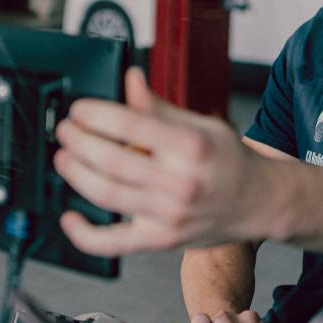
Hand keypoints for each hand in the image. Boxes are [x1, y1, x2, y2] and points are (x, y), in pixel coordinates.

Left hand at [54, 66, 279, 255]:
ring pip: (108, 195)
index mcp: (190, 147)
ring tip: (64, 157)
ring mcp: (169, 215)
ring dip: (76, 174)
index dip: (97, 115)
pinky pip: (114, 243)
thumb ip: (158, 107)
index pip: (132, 125)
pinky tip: (69, 217)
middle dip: (79, 142)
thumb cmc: (228, 161)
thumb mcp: (200, 125)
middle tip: (66, 130)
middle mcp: (180, 182)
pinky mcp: (160, 239)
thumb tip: (129, 79)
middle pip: (113, 161)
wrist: (258, 202)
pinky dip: (85, 234)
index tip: (79, 109)